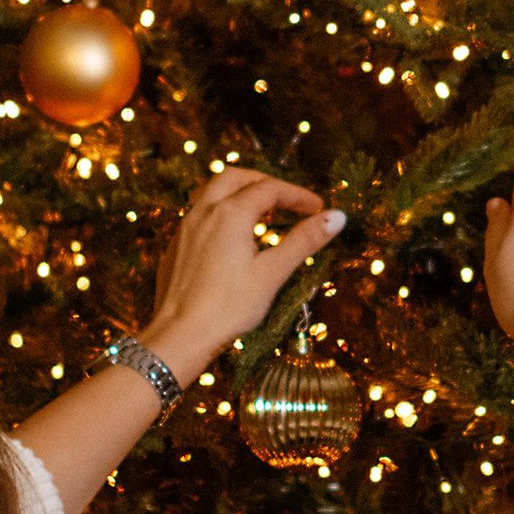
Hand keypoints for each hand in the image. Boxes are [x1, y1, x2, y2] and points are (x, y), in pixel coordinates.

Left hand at [143, 167, 342, 379]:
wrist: (179, 336)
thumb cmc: (229, 307)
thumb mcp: (273, 273)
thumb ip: (304, 240)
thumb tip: (338, 217)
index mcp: (231, 213)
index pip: (270, 189)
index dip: (297, 195)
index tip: (317, 209)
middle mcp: (204, 211)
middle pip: (236, 177)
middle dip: (265, 182)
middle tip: (287, 200)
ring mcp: (185, 227)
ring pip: (212, 191)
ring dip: (239, 192)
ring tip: (260, 211)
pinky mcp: (176, 246)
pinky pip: (199, 213)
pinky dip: (221, 210)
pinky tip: (231, 236)